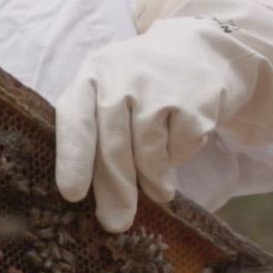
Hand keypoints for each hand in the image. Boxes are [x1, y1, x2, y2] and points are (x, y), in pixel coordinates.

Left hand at [55, 0, 272, 230]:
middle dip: (115, 190)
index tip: (72, 194)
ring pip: (147, 153)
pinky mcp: (193, 100)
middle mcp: (119, 77)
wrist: (200, 48)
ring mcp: (157, 86)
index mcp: (90, 76)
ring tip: (158, 192)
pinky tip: (180, 146)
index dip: (73, 159)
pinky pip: (179, 148)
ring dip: (151, 180)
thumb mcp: (110, 94)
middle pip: (113, 146)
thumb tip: (101, 201)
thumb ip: (98, 136)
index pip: (75, 120)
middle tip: (115, 223)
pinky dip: (179, 158)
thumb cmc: (142, 84)